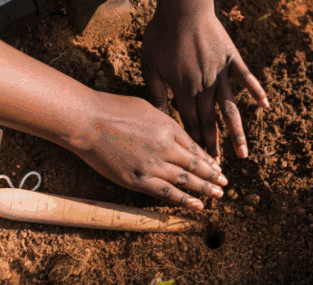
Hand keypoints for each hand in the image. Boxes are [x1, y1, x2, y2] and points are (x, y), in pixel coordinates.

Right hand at [69, 91, 226, 210]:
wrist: (88, 121)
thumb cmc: (111, 109)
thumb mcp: (144, 107)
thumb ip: (162, 121)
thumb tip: (173, 132)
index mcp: (167, 126)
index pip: (194, 147)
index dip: (207, 159)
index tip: (217, 166)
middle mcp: (165, 147)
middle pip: (194, 165)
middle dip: (212, 175)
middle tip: (225, 183)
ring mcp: (152, 165)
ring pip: (185, 180)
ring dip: (204, 188)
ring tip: (218, 195)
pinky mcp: (138, 180)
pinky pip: (166, 193)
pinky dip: (184, 200)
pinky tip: (197, 205)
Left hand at [141, 7, 267, 160]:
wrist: (182, 8)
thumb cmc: (160, 34)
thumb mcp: (150, 64)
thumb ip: (155, 91)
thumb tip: (158, 116)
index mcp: (183, 89)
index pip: (189, 123)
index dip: (194, 143)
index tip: (199, 163)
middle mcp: (204, 86)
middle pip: (209, 121)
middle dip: (213, 146)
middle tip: (219, 169)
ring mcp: (220, 74)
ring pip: (230, 109)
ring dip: (236, 133)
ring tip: (244, 154)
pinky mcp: (232, 59)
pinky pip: (246, 78)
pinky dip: (256, 92)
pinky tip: (266, 107)